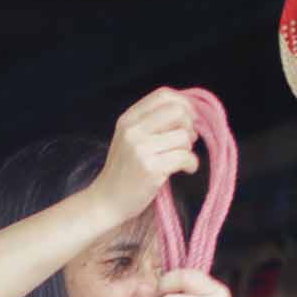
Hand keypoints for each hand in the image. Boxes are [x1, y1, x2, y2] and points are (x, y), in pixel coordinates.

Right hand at [88, 89, 199, 220]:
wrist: (105, 202)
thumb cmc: (123, 172)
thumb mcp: (129, 139)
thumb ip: (151, 122)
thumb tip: (189, 112)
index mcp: (128, 119)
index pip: (163, 94)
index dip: (184, 103)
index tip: (188, 119)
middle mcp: (133, 130)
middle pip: (178, 111)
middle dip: (189, 126)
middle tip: (184, 142)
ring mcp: (141, 149)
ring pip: (184, 136)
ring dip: (189, 148)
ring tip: (179, 159)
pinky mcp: (151, 168)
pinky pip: (185, 157)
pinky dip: (191, 164)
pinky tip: (185, 170)